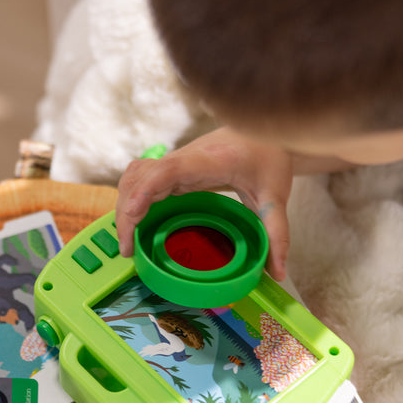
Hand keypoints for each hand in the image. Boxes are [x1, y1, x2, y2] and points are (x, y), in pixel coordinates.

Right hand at [115, 127, 293, 280]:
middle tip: (128, 249)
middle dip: (126, 213)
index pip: (165, 171)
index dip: (143, 190)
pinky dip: (132, 199)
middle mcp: (184, 159)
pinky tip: (135, 222)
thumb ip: (276, 232)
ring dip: (124, 206)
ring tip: (128, 241)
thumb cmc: (269, 155)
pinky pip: (141, 180)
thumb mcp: (276, 194)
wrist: (264, 130)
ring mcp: (175, 162)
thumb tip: (278, 272)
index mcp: (207, 161)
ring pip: (134, 178)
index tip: (131, 215)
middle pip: (139, 179)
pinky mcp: (173, 169)